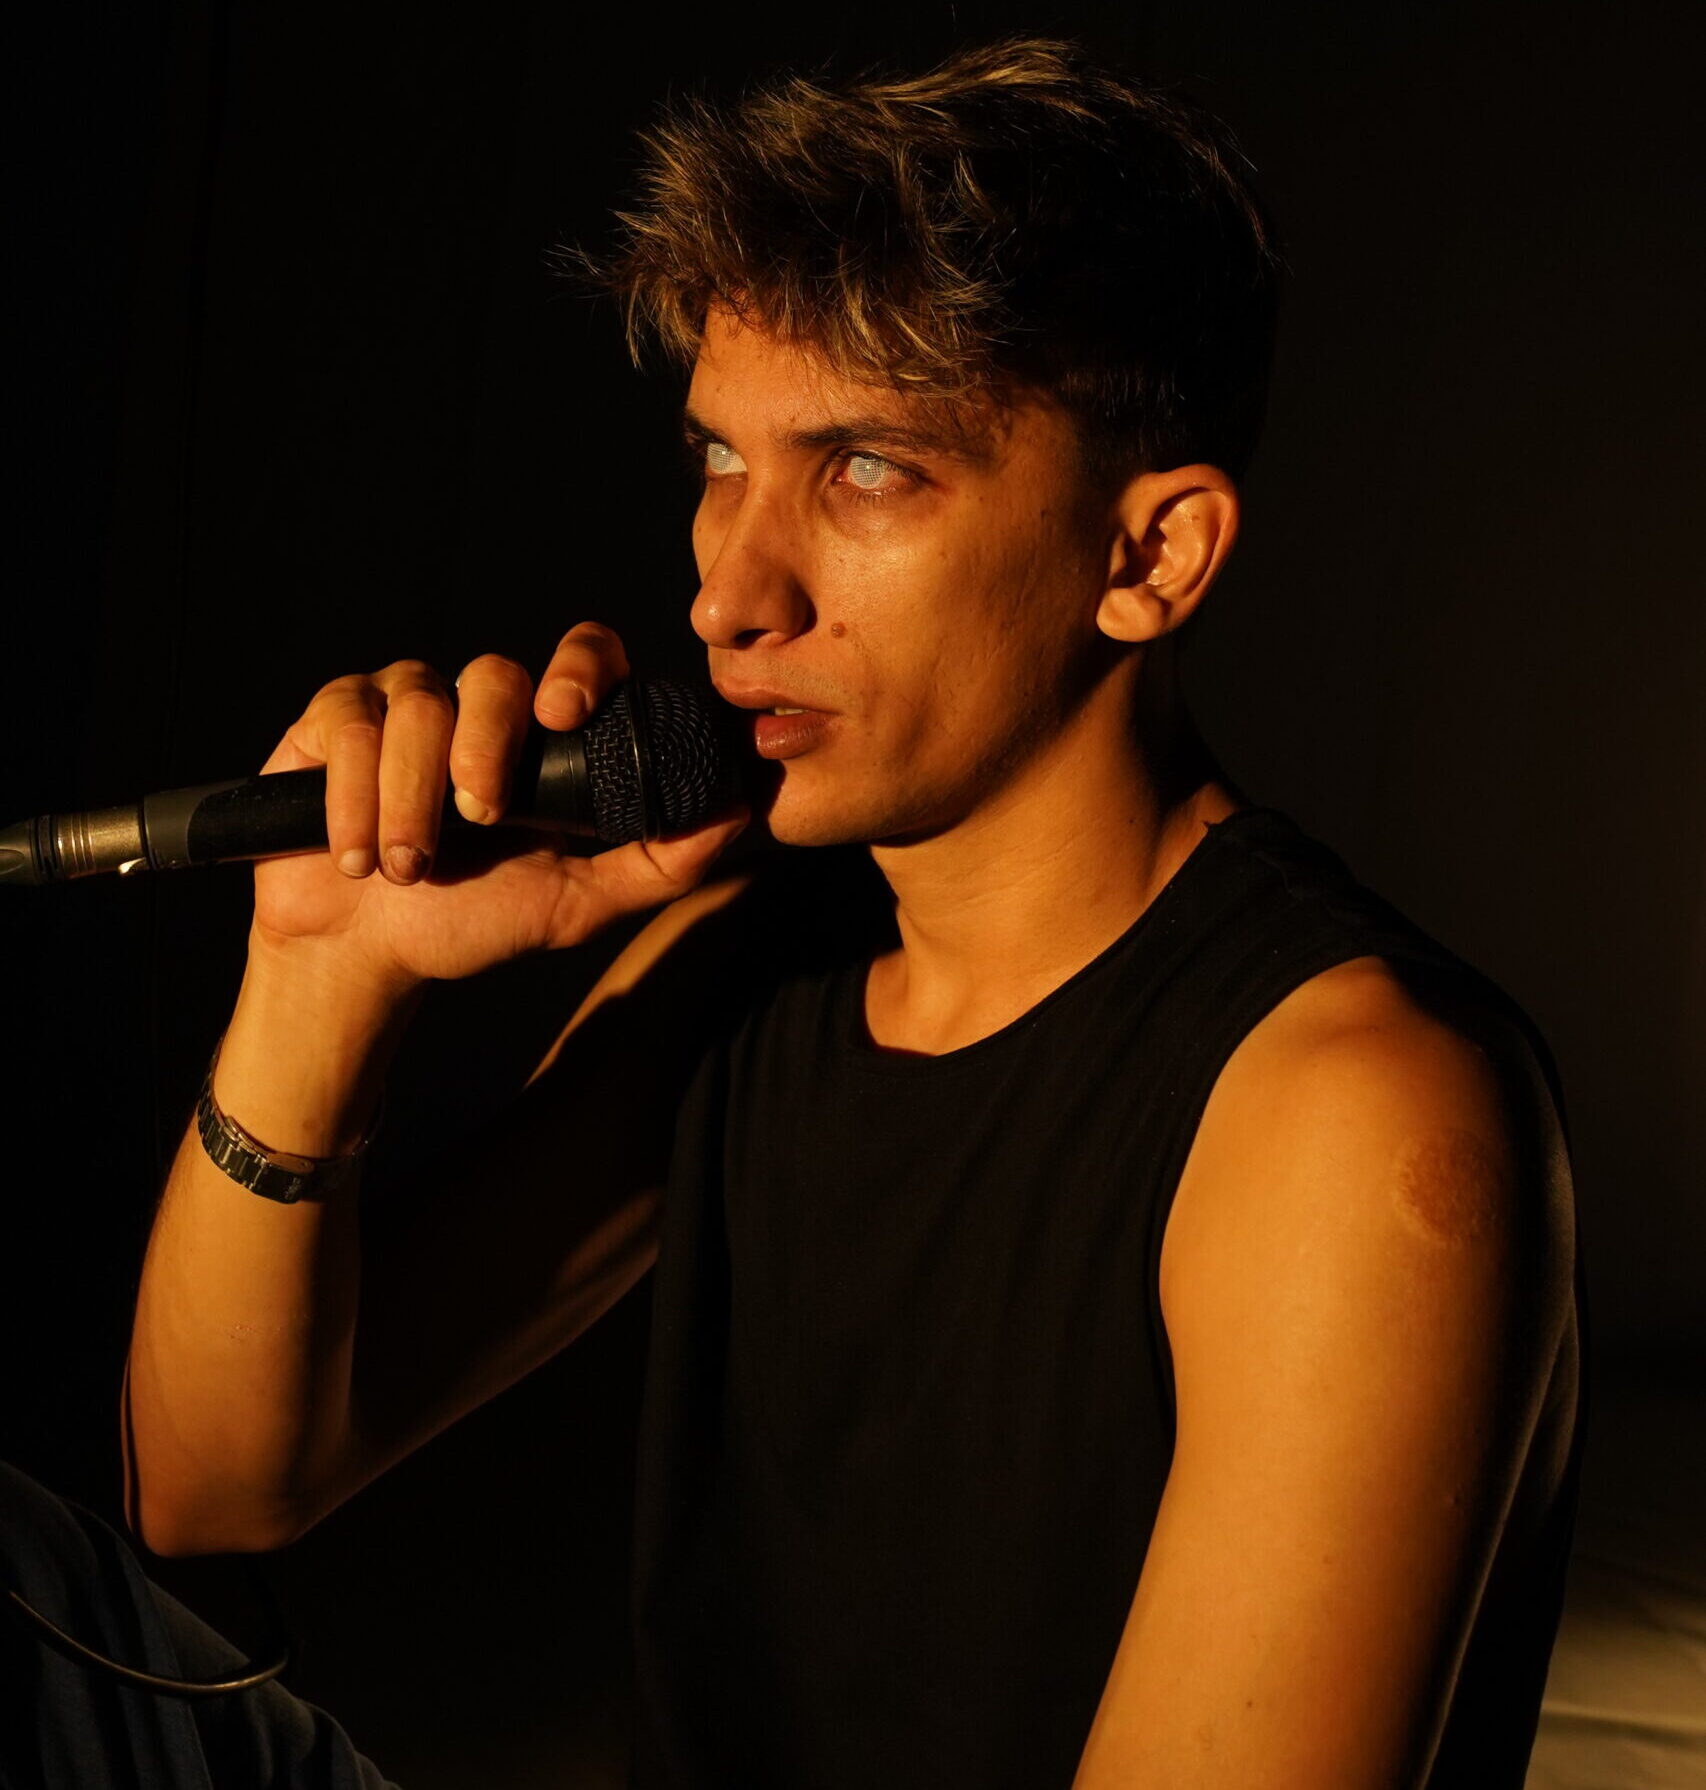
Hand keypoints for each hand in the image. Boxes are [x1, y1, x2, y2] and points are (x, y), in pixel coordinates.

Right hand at [249, 623, 746, 990]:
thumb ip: (658, 863)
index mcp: (542, 734)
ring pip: (417, 704)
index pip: (582, 656)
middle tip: (478, 821)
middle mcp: (476, 705)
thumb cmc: (471, 923)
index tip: (566, 714)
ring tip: (405, 867)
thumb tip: (738, 814)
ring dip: (411, 798)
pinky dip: (354, 796)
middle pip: (493, 673)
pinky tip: (354, 851)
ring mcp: (402, 704)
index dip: (580, 667)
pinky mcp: (334, 718)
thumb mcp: (576, 904)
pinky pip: (351, 722)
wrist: (363, 957)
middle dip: (484, 748)